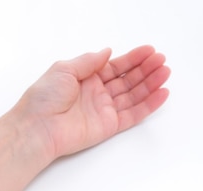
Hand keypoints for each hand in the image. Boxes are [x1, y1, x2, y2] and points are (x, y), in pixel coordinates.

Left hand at [13, 45, 169, 158]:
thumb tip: (107, 52)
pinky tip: (161, 94)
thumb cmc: (43, 98)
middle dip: (145, 70)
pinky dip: (148, 105)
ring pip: (133, 95)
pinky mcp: (108, 126)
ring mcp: (103, 110)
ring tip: (165, 73)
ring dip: (150, 84)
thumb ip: (89, 61)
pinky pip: (133, 114)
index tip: (149, 51)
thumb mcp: (64, 69)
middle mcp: (96, 93)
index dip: (133, 59)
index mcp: (85, 78)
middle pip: (127, 80)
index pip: (115, 66)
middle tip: (161, 61)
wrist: (37, 128)